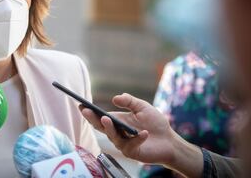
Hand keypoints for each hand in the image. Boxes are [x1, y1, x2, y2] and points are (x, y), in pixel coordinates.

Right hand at [81, 93, 202, 176]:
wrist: (169, 140)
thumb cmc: (155, 123)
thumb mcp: (143, 107)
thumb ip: (129, 101)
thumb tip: (114, 98)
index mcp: (117, 121)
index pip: (100, 117)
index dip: (90, 112)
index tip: (81, 105)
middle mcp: (117, 133)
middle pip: (101, 127)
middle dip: (92, 119)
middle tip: (86, 111)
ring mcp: (123, 143)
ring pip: (113, 136)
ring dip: (109, 128)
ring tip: (107, 118)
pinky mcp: (132, 152)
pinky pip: (132, 144)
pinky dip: (137, 138)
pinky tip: (143, 133)